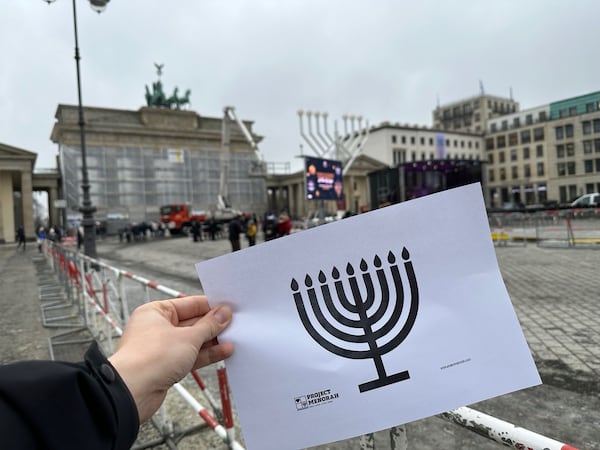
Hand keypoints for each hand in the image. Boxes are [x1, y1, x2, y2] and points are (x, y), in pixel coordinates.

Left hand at [108, 296, 233, 421]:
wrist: (132, 393)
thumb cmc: (149, 358)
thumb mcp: (188, 337)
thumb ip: (209, 325)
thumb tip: (223, 314)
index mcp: (156, 312)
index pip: (189, 304)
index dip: (210, 306)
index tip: (228, 308)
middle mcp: (157, 328)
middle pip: (192, 322)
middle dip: (213, 325)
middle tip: (235, 324)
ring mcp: (162, 348)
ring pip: (193, 341)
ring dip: (212, 341)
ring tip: (233, 338)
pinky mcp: (166, 366)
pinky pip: (191, 356)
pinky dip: (206, 354)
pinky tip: (224, 351)